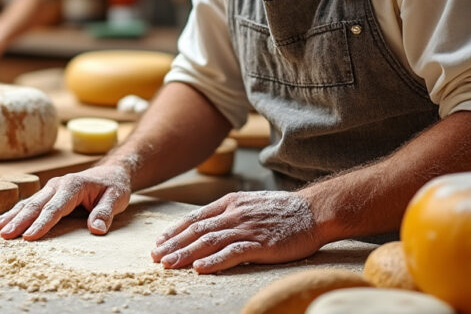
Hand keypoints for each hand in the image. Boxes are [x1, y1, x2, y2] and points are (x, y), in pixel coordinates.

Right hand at [0, 165, 131, 239]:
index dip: (42, 223)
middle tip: (5, 235)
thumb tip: (96, 229)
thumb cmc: (113, 187)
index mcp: (73, 186)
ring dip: (12, 216)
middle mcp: (58, 185)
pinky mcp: (47, 193)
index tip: (29, 237)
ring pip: (28, 203)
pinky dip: (15, 213)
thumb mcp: (116, 199)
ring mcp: (50, 188)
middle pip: (36, 205)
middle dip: (19, 221)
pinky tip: (2, 222)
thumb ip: (105, 213)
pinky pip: (29, 204)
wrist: (111, 173)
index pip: (55, 208)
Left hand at [150, 191, 321, 273]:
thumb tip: (208, 225)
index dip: (176, 231)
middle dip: (174, 244)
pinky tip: (200, 267)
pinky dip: (214, 260)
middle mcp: (235, 214)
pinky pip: (233, 253)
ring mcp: (247, 228)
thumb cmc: (283, 211)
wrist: (314, 210)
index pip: (196, 218)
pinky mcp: (261, 244)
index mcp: (231, 203)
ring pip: (209, 241)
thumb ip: (230, 213)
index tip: (160, 242)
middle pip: (197, 230)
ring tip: (169, 264)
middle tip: (156, 256)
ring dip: (186, 253)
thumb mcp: (251, 204)